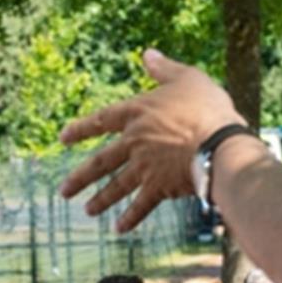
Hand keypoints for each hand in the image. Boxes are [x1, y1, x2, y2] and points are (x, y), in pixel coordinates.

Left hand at [59, 49, 246, 231]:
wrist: (218, 142)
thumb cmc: (206, 106)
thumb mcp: (187, 77)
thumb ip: (164, 69)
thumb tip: (147, 54)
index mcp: (137, 113)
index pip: (101, 120)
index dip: (81, 129)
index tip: (63, 138)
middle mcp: (134, 142)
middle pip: (100, 162)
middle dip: (80, 178)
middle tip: (64, 192)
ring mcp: (143, 167)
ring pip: (116, 187)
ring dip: (100, 200)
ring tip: (88, 210)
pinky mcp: (157, 188)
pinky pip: (140, 205)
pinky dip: (130, 218)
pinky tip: (119, 228)